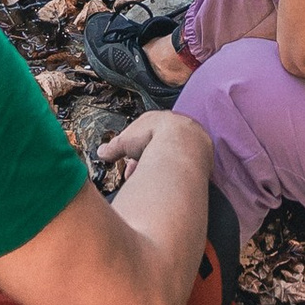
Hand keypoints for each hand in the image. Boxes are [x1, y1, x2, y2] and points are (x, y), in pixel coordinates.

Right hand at [97, 106, 213, 178]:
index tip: (130, 165)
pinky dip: (174, 177)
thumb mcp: (125, 141)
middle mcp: (180, 129)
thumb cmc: (152, 136)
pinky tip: (165, 184)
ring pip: (174, 159)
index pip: (149, 136)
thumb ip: (113, 147)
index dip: (137, 152)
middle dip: (148, 163)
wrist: (180, 144)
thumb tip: (100, 152)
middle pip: (162, 149)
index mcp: (162, 120)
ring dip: (160, 170)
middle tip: (138, 175)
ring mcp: (194, 143)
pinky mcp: (204, 158)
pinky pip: (185, 168)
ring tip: (148, 182)